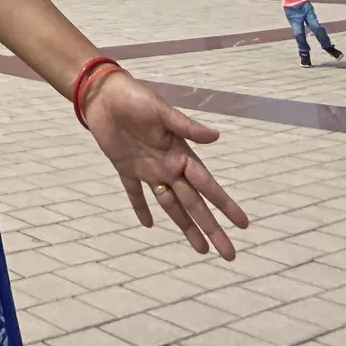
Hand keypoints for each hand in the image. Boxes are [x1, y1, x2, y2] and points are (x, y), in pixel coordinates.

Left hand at [84, 71, 248, 259]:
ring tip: (201, 249)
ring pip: (171, 204)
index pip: (207, 185)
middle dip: (211, 228)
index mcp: (179, 153)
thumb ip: (187, 126)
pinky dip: (140, 208)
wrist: (102, 92)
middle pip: (193, 203)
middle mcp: (168, 165)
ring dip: (185, 225)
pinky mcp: (125, 167)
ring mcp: (147, 168)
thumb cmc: (135, 97)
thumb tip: (217, 136)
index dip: (224, 204)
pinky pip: (135, 192)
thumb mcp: (162, 110)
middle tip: (228, 254)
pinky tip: (147, 224)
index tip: (243, 224)